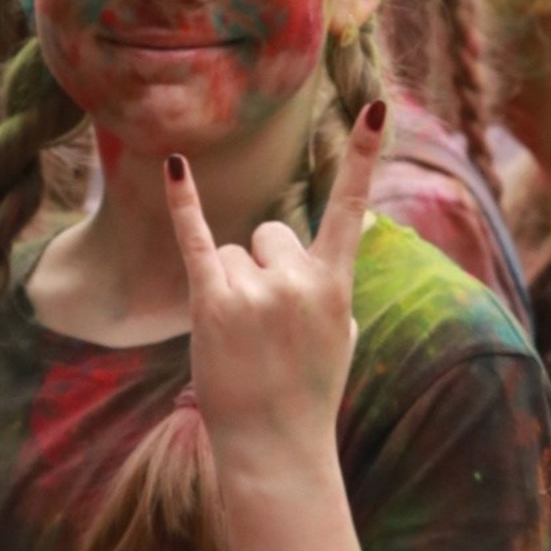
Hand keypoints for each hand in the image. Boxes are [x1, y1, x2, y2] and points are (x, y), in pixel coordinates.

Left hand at [163, 100, 385, 471]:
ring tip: (243, 338)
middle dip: (265, 270)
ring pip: (234, 252)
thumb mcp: (340, 335)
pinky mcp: (212, 301)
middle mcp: (296, 280)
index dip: (364, 154)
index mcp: (336, 285)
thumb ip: (329, 286)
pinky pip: (197, 240)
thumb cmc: (308, 389)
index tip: (376, 104)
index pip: (352, 207)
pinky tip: (174, 167)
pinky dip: (184, 203)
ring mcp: (254, 290)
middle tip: (267, 327)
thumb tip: (318, 252)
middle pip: (270, 235)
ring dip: (232, 287)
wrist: (275, 447)